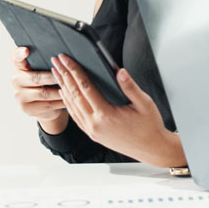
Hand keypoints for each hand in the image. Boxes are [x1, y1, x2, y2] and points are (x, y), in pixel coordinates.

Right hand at [11, 47, 67, 131]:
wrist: (40, 104)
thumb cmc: (45, 81)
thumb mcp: (43, 69)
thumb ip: (47, 61)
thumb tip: (62, 55)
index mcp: (19, 66)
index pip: (16, 57)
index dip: (20, 54)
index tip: (26, 50)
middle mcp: (16, 80)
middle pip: (36, 78)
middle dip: (54, 77)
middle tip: (67, 74)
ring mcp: (20, 96)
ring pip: (44, 93)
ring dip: (61, 91)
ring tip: (73, 88)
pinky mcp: (27, 108)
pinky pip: (48, 105)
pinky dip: (61, 101)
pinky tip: (71, 99)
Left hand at [51, 54, 185, 166]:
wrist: (151, 149)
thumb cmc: (149, 127)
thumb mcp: (144, 103)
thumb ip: (130, 87)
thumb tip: (119, 71)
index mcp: (106, 115)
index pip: (85, 87)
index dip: (74, 70)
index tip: (66, 59)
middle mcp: (95, 124)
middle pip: (74, 95)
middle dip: (64, 76)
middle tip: (56, 61)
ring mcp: (92, 131)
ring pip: (72, 106)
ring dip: (63, 87)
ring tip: (57, 73)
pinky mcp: (93, 134)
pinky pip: (76, 116)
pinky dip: (68, 103)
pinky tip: (65, 93)